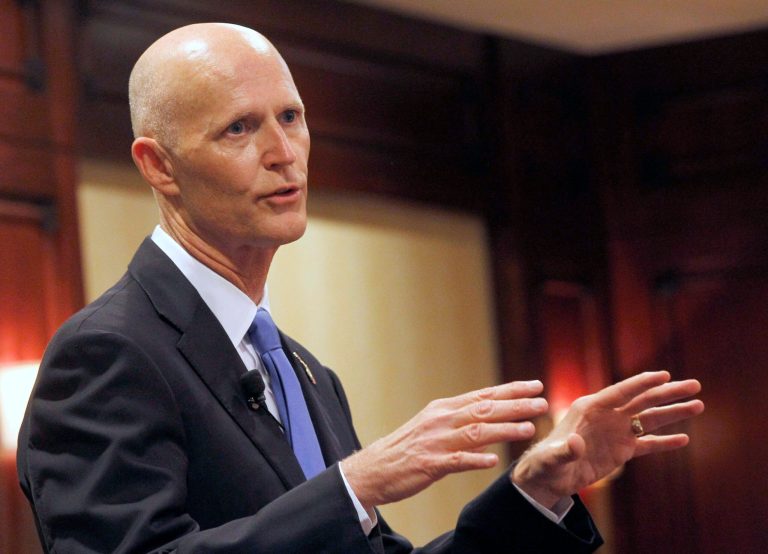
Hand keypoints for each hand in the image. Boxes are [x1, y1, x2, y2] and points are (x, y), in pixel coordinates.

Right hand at [341, 380, 548, 508]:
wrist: (373, 468)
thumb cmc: (406, 448)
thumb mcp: (433, 425)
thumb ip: (460, 420)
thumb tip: (490, 416)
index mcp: (444, 409)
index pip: (483, 395)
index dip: (511, 390)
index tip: (535, 385)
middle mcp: (441, 420)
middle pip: (484, 409)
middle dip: (515, 405)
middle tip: (541, 403)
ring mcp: (435, 442)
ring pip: (476, 432)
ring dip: (504, 429)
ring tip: (529, 428)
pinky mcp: (429, 464)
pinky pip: (456, 461)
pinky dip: (475, 459)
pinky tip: (493, 461)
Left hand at [511, 371, 703, 508]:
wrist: (548, 477)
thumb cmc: (545, 463)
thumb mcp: (552, 457)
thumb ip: (565, 450)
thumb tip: (575, 445)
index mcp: (590, 408)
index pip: (620, 392)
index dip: (642, 383)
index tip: (664, 375)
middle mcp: (607, 416)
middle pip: (642, 401)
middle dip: (668, 393)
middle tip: (695, 385)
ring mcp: (616, 432)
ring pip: (649, 419)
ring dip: (673, 412)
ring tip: (698, 405)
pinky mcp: (621, 450)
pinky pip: (647, 444)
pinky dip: (664, 442)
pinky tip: (684, 439)